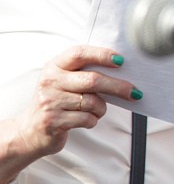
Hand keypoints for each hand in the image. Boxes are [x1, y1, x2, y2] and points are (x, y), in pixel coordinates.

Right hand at [11, 46, 138, 160]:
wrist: (29, 131)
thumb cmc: (56, 102)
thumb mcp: (64, 82)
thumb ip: (84, 73)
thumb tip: (122, 71)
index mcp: (54, 66)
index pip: (80, 53)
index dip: (102, 55)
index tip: (121, 60)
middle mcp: (49, 81)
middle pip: (93, 80)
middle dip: (118, 87)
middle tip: (134, 92)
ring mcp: (49, 101)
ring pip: (93, 102)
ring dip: (102, 108)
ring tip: (96, 110)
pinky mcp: (52, 120)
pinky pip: (87, 119)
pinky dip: (93, 120)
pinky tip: (85, 120)